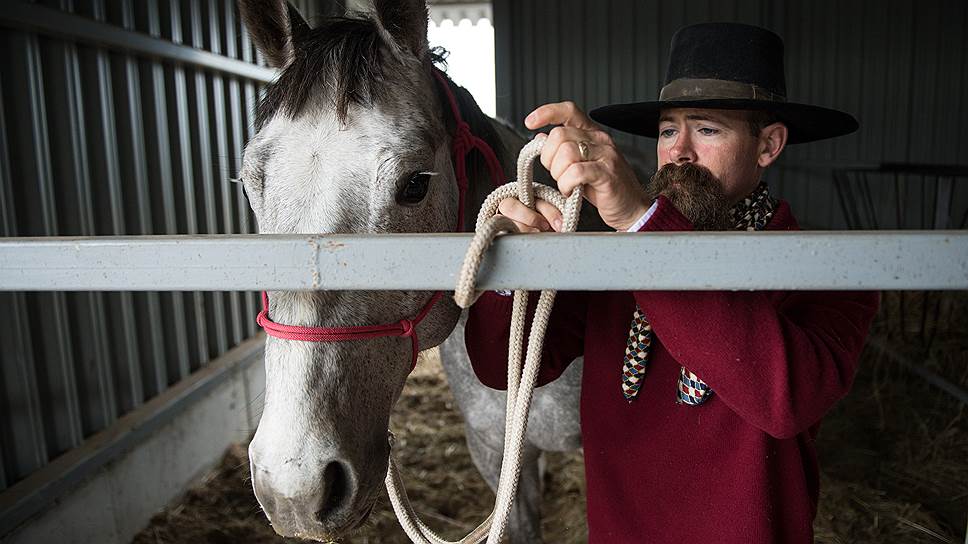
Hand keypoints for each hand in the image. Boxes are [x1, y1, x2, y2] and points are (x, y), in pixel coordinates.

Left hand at [522, 101, 651, 230]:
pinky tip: (571, 191)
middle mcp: (600, 140)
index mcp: (593, 135)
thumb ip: (563, 150)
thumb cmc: (606, 189)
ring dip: (558, 174)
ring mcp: (606, 156)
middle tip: (557, 174)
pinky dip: (566, 184)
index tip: (530, 122)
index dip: (547, 112)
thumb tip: (541, 138)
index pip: (569, 111)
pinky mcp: (607, 174)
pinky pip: (575, 172)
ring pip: (565, 153)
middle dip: (549, 158)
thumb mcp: (581, 166)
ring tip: (566, 185)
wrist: (632, 209)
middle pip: (559, 135)